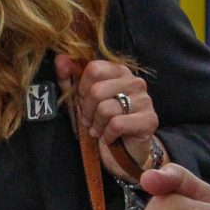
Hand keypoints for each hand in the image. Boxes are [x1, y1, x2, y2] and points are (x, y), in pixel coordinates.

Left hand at [55, 54, 160, 180]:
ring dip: (96, 125)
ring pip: (106, 109)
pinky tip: (109, 138)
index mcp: (119, 71)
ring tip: (98, 130)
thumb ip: (69, 79)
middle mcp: (135, 81)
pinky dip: (107, 135)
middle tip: (89, 121)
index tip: (83, 102)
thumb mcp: (81, 101)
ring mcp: (145, 100)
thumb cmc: (102, 122)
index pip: (94, 68)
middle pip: (97, 91)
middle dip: (87, 111)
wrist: (125, 152)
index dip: (82, 88)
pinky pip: (117, 124)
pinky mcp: (149, 119)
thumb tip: (60, 58)